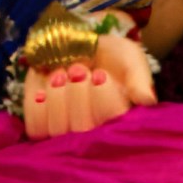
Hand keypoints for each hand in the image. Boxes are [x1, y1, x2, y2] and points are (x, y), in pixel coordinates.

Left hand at [21, 29, 159, 143]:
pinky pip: (36, 129)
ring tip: (61, 75)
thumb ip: (139, 80)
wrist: (81, 47)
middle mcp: (96, 135)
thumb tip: (147, 100)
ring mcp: (68, 133)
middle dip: (78, 94)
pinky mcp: (43, 126)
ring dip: (57, 99)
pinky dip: (37, 107)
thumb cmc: (112, 58)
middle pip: (83, 129)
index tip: (100, 74)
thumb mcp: (131, 61)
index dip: (103, 98)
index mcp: (121, 122)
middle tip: (79, 69)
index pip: (112, 122)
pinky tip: (43, 90)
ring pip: (58, 131)